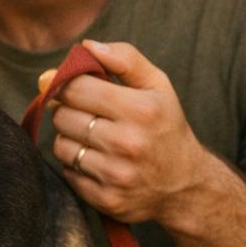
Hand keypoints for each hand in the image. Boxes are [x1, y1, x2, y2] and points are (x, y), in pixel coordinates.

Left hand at [38, 40, 212, 224]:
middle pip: (62, 116)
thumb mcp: (157, 86)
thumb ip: (124, 58)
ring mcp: (116, 175)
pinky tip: (98, 162)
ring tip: (93, 138)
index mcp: (140, 109)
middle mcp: (128, 143)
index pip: (75, 88)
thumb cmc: (164, 126)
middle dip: (67, 110)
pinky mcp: (106, 199)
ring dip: (70, 139)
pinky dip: (76, 165)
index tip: (65, 84)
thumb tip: (86, 46)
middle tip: (86, 113)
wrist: (185, 185)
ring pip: (60, 145)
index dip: (63, 83)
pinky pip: (67, 172)